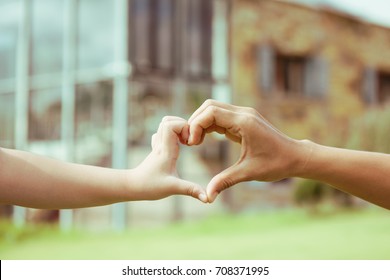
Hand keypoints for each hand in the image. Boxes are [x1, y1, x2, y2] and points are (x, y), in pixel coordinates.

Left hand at [131, 116, 207, 202]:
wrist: (132, 187)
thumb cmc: (150, 187)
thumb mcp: (173, 188)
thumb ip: (190, 190)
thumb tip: (208, 198)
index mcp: (165, 149)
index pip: (171, 125)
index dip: (184, 128)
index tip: (190, 142)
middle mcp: (160, 144)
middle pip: (168, 120)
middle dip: (183, 125)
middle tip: (190, 141)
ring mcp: (157, 145)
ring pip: (165, 124)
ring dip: (178, 128)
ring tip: (186, 142)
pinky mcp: (156, 149)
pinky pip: (163, 133)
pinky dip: (173, 134)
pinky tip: (178, 146)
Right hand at [188, 100, 309, 201]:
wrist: (295, 157)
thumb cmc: (276, 164)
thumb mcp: (248, 173)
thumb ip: (225, 181)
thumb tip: (207, 197)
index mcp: (244, 122)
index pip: (211, 112)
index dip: (196, 125)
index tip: (192, 143)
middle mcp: (243, 113)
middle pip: (209, 106)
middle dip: (195, 122)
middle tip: (190, 142)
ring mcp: (243, 115)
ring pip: (213, 109)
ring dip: (201, 123)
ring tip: (195, 142)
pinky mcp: (243, 120)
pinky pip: (221, 116)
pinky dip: (209, 125)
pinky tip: (204, 140)